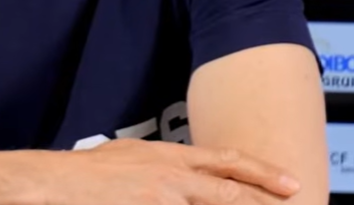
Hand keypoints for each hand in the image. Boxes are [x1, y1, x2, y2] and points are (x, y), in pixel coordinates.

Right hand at [58, 139, 300, 203]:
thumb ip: (166, 164)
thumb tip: (186, 171)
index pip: (227, 162)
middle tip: (294, 200)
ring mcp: (162, 200)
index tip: (287, 181)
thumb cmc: (91, 169)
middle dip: (266, 198)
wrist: (59, 182)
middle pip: (230, 191)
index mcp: (171, 157)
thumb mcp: (136, 154)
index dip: (261, 171)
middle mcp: (173, 177)